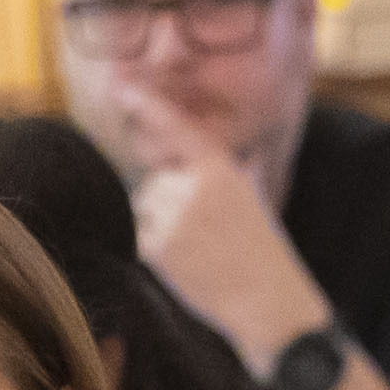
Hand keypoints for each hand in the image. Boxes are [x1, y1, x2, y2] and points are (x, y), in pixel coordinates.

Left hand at [123, 127, 335, 371]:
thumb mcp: (250, 199)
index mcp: (221, 169)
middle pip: (155, 182)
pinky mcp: (160, 245)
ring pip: (145, 208)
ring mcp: (175, 215)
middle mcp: (196, 185)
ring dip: (161, 229)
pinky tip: (187, 265)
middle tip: (207, 235)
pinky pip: (140, 237)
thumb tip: (216, 158)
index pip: (178, 129)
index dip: (147, 105)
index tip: (120, 88)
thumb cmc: (262, 254)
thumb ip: (224, 175)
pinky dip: (155, 252)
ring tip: (199, 251)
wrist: (269, 302)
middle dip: (168, 205)